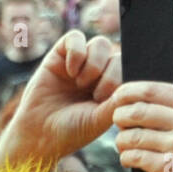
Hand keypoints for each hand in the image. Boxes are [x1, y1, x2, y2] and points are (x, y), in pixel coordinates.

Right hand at [0, 31, 121, 167]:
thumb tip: (132, 85)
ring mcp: (80, 63)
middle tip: (94, 95)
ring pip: (100, 44)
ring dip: (94, 64)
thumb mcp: (100, 119)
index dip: (119, 80)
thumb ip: (117, 101)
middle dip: (108, 75)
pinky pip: (76, 37)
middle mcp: (98, 74)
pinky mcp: (60, 55)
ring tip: (80, 83)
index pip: (127, 70)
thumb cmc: (72, 131)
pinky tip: (70, 71)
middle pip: (116, 55)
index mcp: (112, 89)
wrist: (41, 133)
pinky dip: (76, 52)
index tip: (104, 102)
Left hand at [113, 81, 172, 171]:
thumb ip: (170, 106)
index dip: (128, 92)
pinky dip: (126, 157)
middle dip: (121, 116)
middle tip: (118, 120)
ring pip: (133, 137)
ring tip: (122, 143)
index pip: (152, 92)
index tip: (117, 96)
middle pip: (139, 112)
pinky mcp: (169, 169)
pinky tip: (127, 159)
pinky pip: (136, 157)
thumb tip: (127, 96)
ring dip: (121, 139)